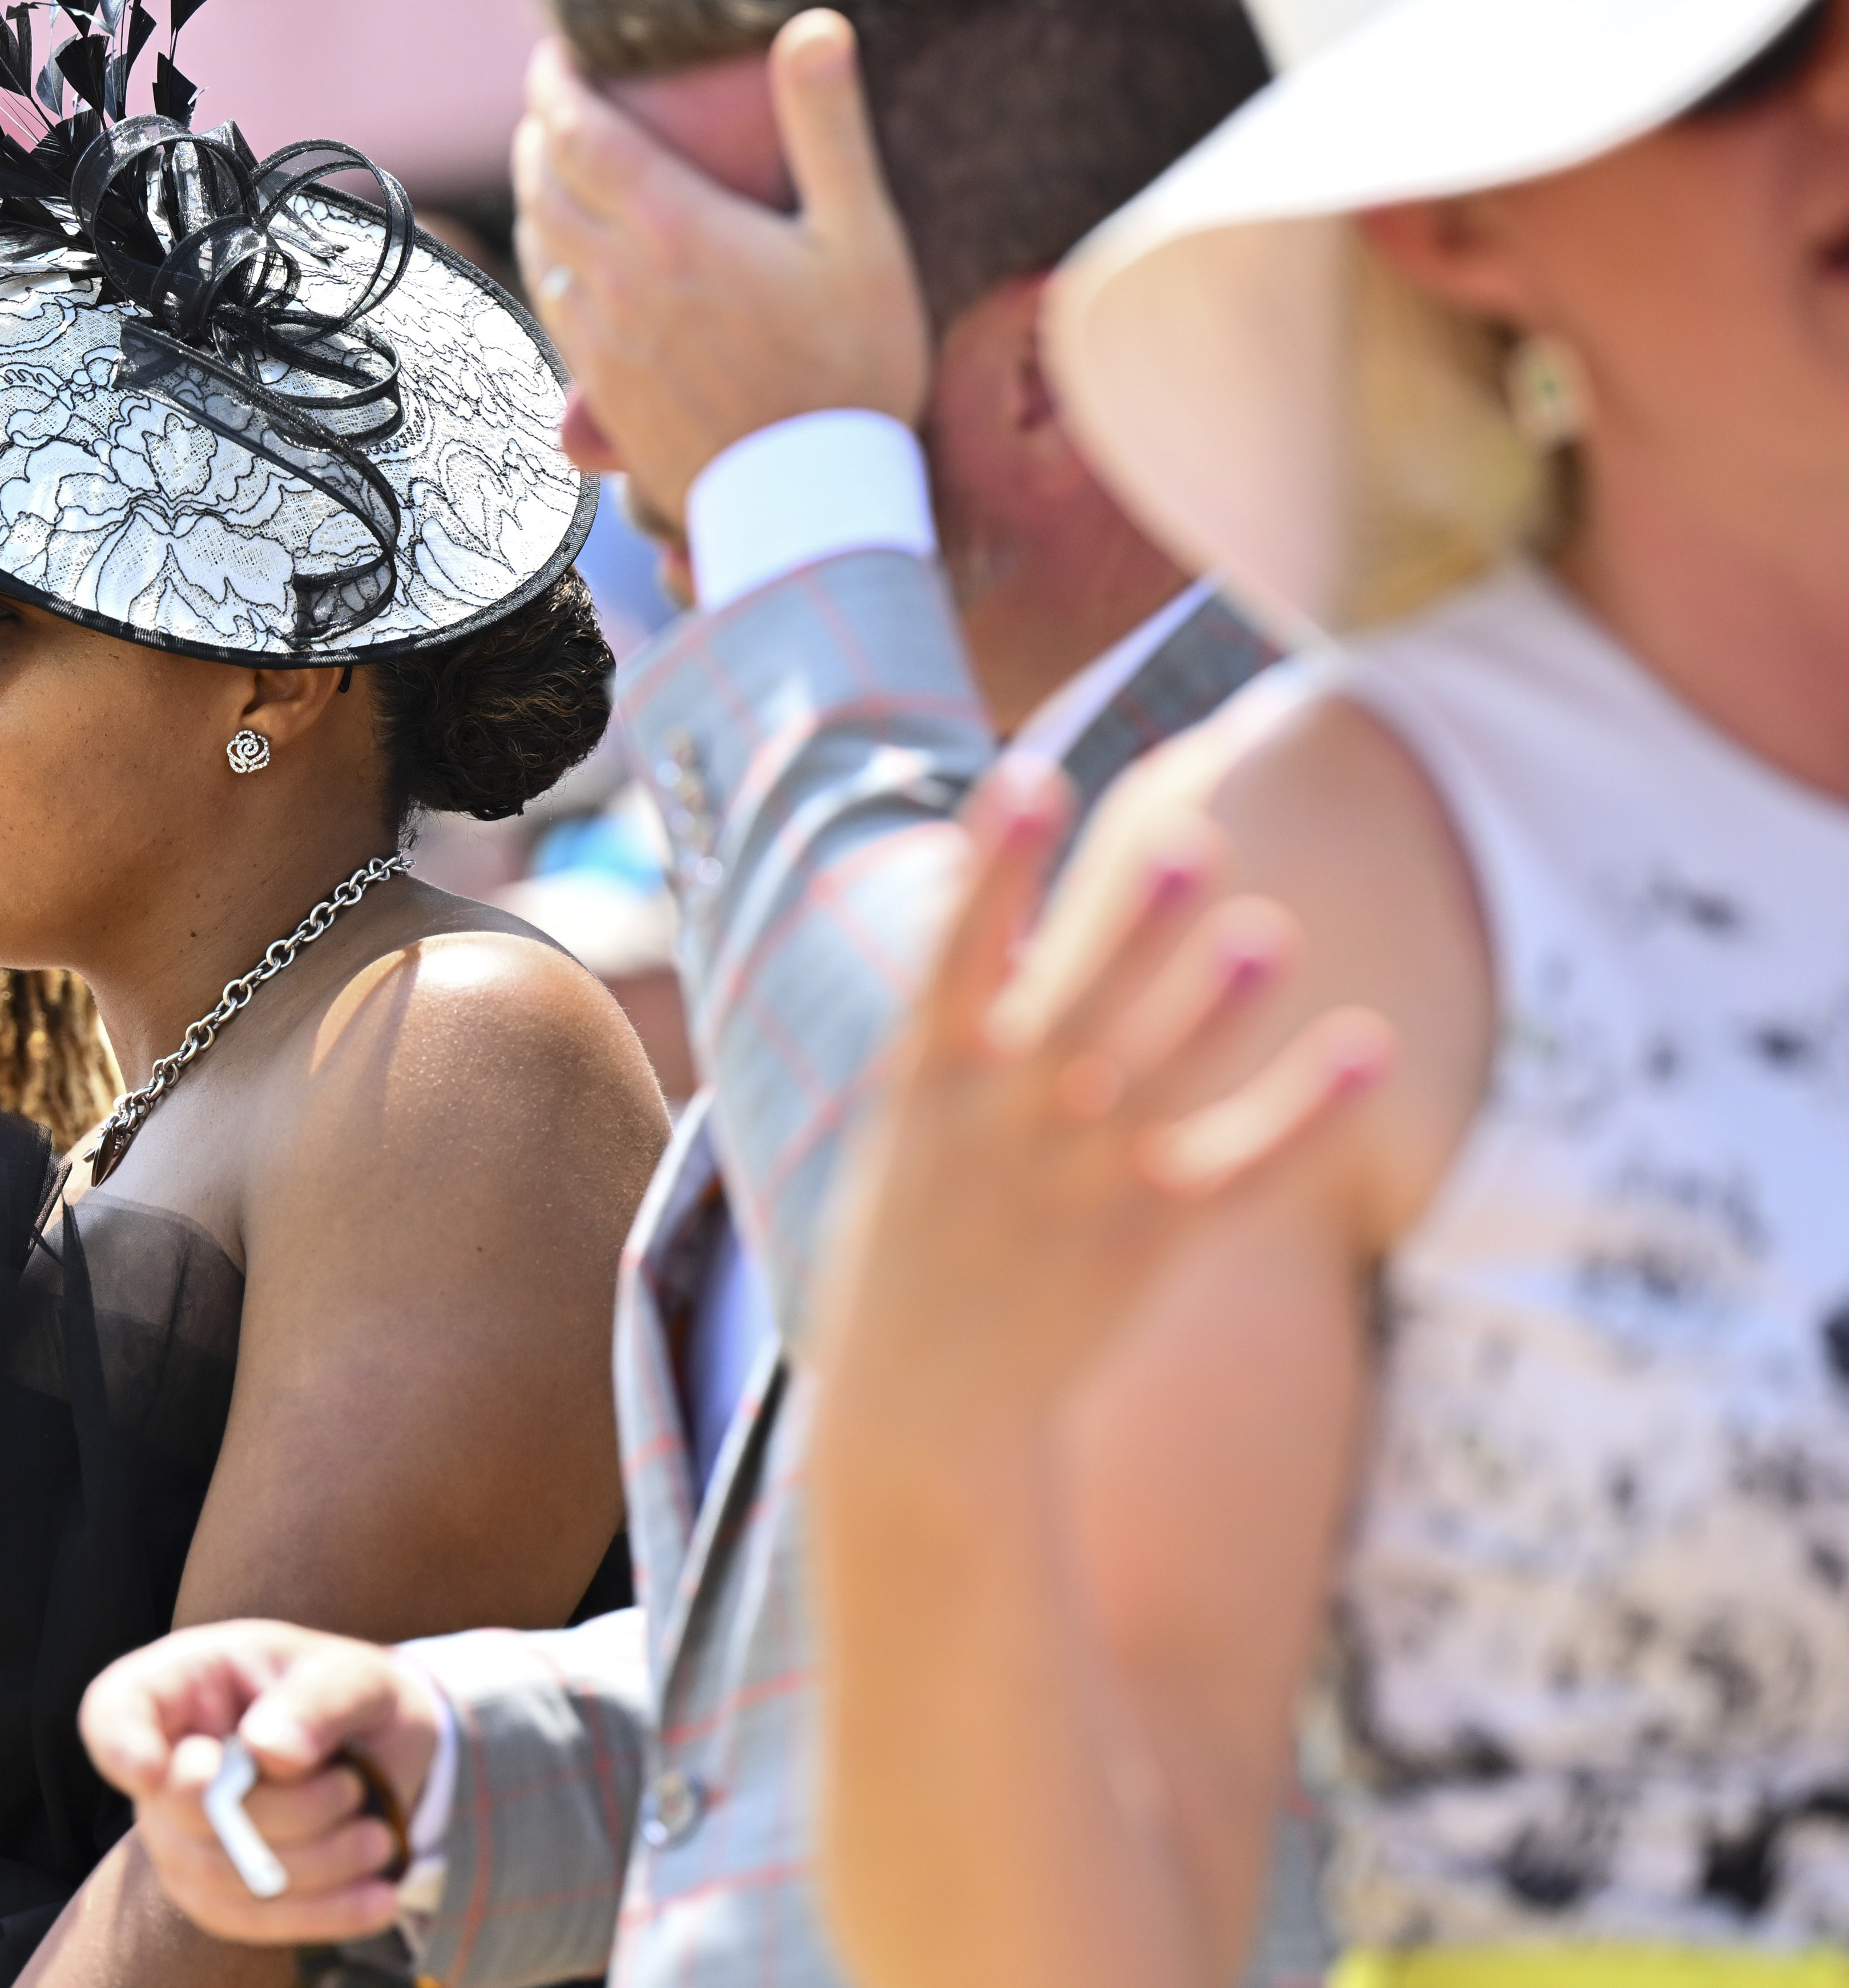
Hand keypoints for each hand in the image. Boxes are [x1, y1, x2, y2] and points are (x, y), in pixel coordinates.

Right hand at [78, 1620, 442, 1946]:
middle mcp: (167, 1759)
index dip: (119, 1742)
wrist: (382, 1751)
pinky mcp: (213, 1892)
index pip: (115, 1709)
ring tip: (378, 1839)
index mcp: (185, 1682)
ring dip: (313, 1865)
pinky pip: (248, 1919)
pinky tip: (377, 1898)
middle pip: (182, 1808)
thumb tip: (270, 1753)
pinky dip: (320, 1914)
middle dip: (283, 1811)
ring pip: (220, 1875)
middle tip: (352, 1788)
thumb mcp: (355, 1676)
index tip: (155, 1770)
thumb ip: (317, 1702)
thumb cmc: (351, 1697)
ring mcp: (180, 1834)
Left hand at [513, 12, 929, 499]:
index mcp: (675, 229)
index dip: (554, 89)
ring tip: (549, 173)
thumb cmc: (852, 370)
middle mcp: (620, 281)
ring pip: (537, 247)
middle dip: (537, 135)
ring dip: (534, 199)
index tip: (552, 62)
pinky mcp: (599, 393)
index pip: (580, 134)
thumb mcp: (861, 238)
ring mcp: (601, 342)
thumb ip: (827, 128)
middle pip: (543, 185)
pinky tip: (565, 264)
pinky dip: (546, 266)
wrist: (810, 502)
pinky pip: (550, 312)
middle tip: (549, 110)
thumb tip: (815, 27)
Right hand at [811, 761, 1393, 1417]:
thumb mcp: (908, 1131)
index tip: (1030, 779)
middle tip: (1190, 845)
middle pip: (1075, 1008)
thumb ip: (961, 1033)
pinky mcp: (1143, 1250)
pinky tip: (1370, 1048)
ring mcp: (1070, 1191)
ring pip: (1156, 1084)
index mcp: (926, 1088)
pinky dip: (1306, 1114)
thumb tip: (1008, 909)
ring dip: (1210, 1013)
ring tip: (1265, 939)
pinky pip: (1239, 1172)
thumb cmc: (914, 1247)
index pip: (957, 955)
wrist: (918, 1414)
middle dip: (1128, 931)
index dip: (994, 868)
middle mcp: (999, 1129)